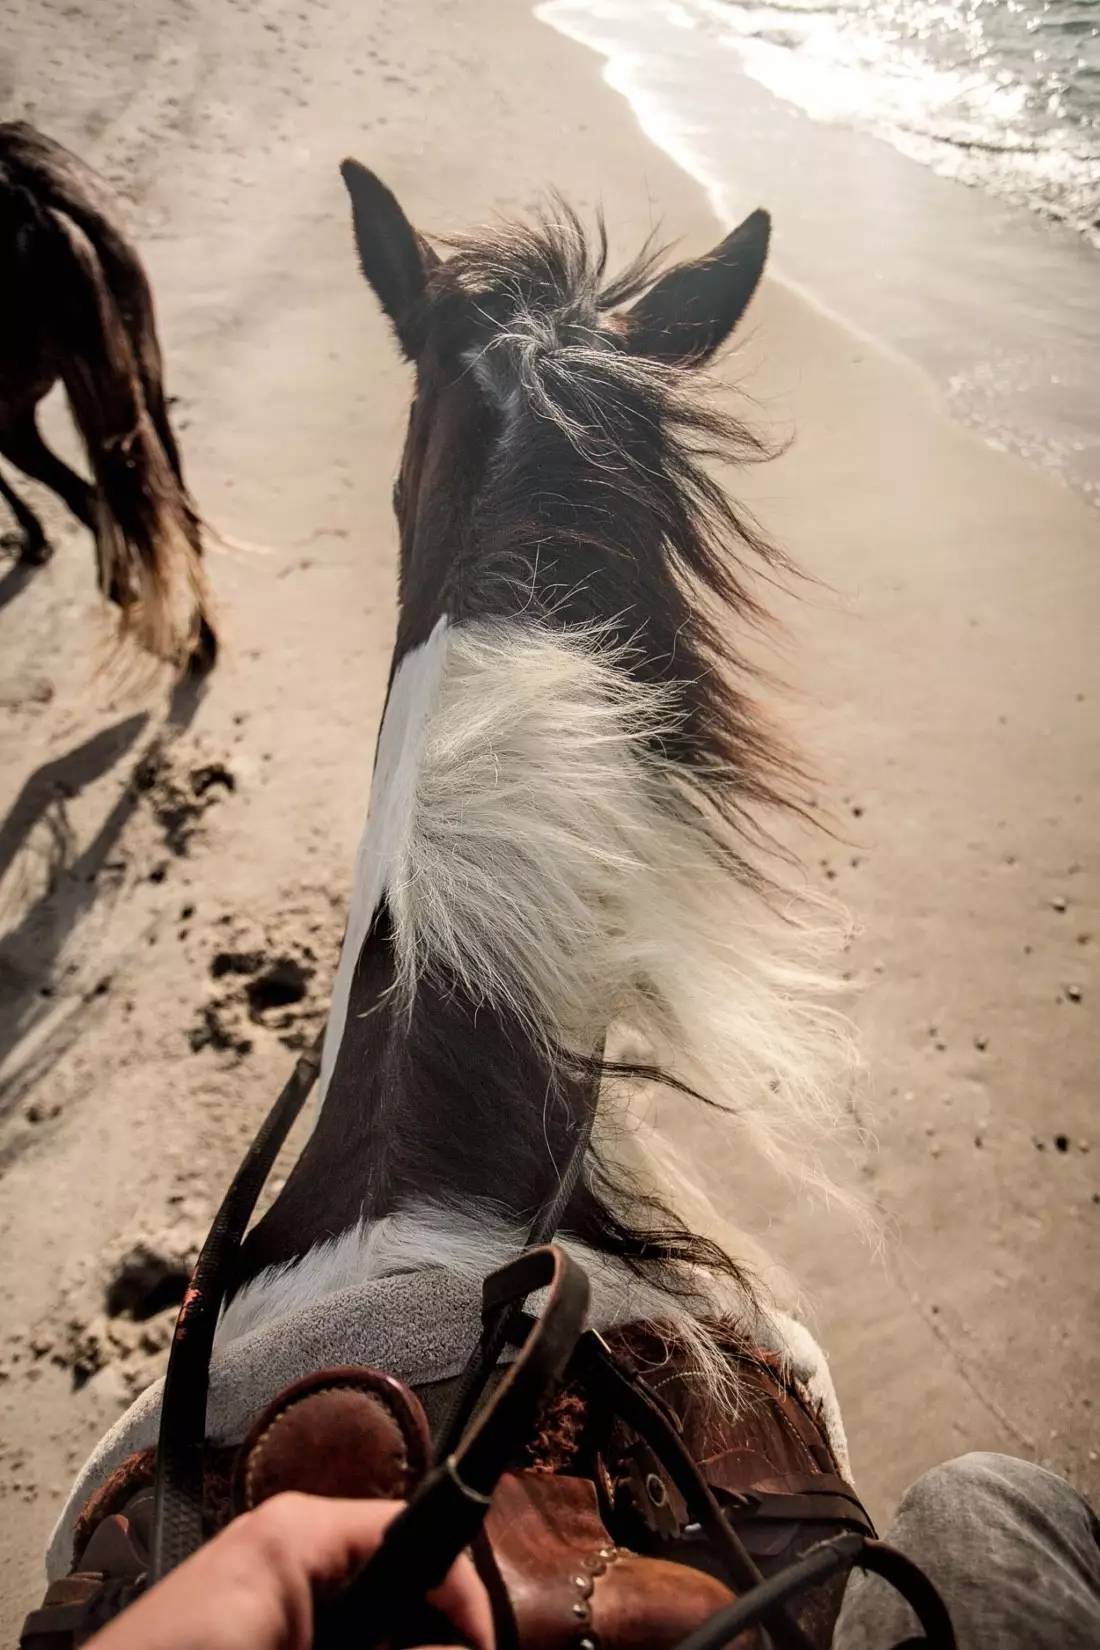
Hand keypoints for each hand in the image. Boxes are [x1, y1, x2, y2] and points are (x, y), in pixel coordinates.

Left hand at [85, 1492, 494, 1649]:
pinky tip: (347, 1648)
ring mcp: (260, 1570)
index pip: (417, 1533)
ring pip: (359, 1595)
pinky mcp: (244, 1605)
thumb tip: (463, 1646)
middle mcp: (284, 1534)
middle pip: (392, 1567)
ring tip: (411, 1648)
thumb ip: (387, 1646)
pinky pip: (317, 1609)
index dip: (462, 1594)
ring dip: (386, 1631)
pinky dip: (340, 1632)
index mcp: (302, 1529)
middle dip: (424, 1622)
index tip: (483, 1648)